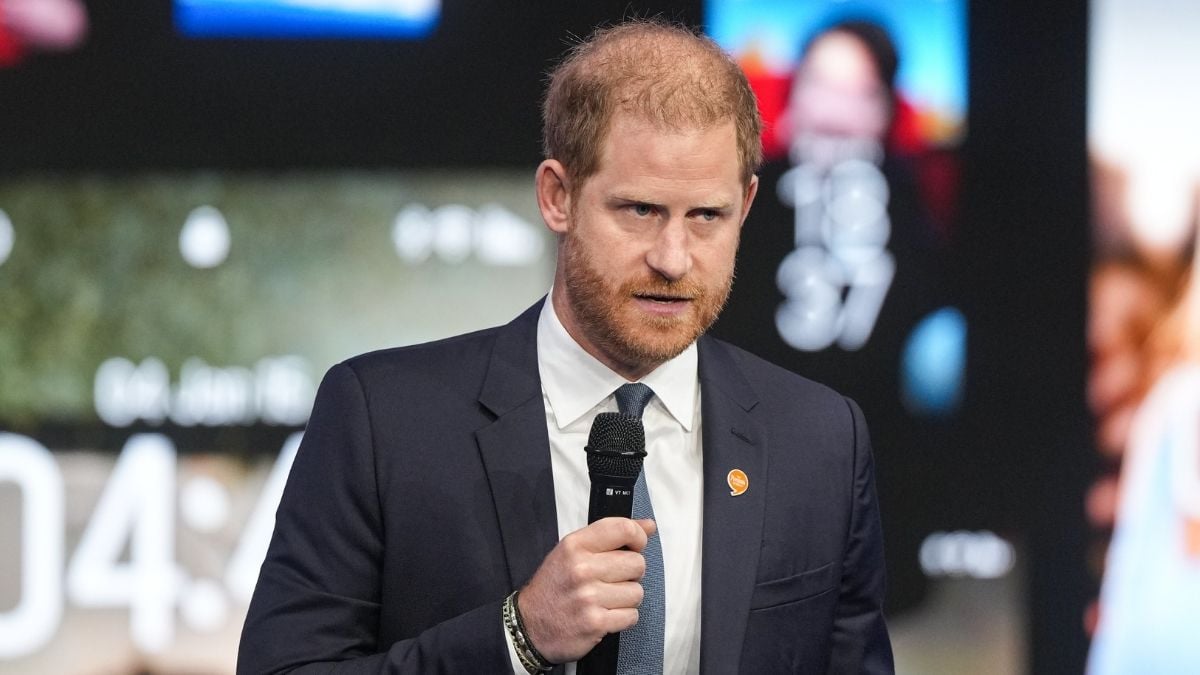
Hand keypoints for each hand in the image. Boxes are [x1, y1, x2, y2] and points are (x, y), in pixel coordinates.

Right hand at [517, 517, 655, 663]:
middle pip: (637, 563)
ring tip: (606, 599)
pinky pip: (632, 616)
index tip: (636, 546)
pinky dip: (623, 618)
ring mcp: (589, 597)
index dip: (638, 537)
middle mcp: (582, 569)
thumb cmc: (554, 587)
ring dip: (626, 598)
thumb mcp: (573, 551)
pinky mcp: (596, 623)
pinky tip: (606, 614)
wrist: (529, 626)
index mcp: (575, 546)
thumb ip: (610, 536)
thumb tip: (648, 526)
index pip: (623, 529)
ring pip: (637, 592)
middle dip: (630, 574)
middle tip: (613, 579)